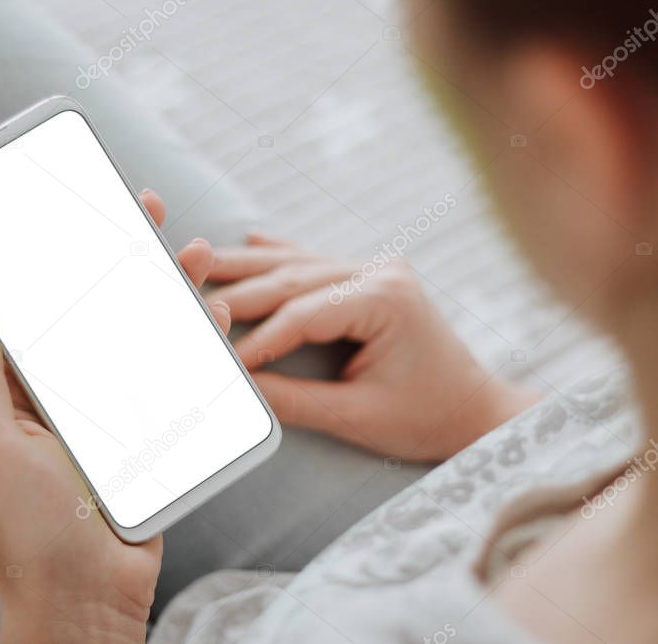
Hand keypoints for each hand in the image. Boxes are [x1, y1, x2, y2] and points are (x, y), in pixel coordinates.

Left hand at [0, 190, 230, 643]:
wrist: (87, 598)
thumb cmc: (28, 533)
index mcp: (24, 391)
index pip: (40, 309)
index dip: (56, 258)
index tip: (74, 211)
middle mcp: (74, 392)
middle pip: (103, 309)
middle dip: (124, 256)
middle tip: (143, 207)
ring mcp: (120, 411)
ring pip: (149, 335)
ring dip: (171, 289)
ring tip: (194, 251)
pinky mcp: (160, 431)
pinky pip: (184, 376)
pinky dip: (202, 341)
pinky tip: (214, 312)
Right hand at [206, 234, 538, 461]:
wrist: (474, 410)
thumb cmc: (426, 418)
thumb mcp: (358, 416)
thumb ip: (295, 401)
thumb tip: (238, 390)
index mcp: (387, 299)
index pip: (302, 313)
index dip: (255, 338)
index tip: (217, 360)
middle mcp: (381, 273)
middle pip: (294, 279)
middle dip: (237, 292)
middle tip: (183, 298)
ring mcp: (378, 270)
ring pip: (299, 265)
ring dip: (249, 267)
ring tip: (198, 261)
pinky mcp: (374, 278)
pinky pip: (317, 264)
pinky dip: (282, 257)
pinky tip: (251, 239)